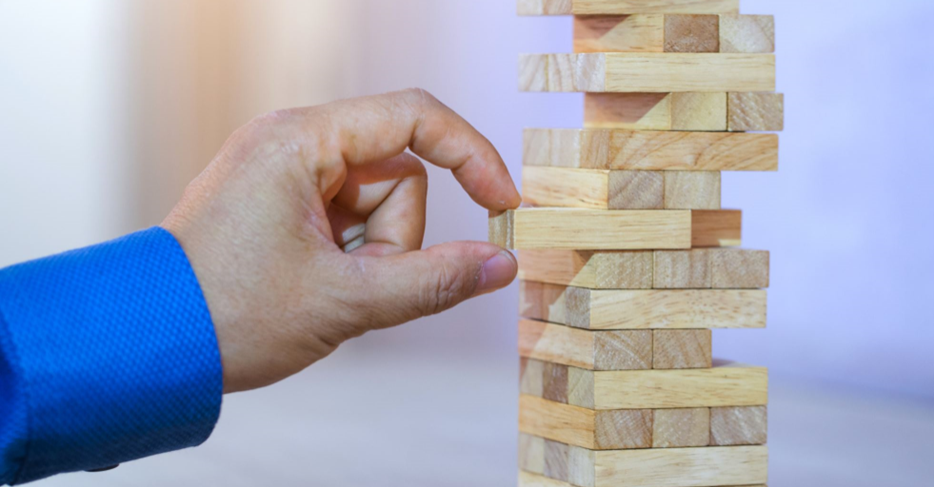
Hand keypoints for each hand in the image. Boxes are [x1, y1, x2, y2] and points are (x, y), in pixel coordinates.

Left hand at [161, 89, 520, 392]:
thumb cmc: (227, 314)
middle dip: (395, 238)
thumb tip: (501, 264)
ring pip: (378, 203)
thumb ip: (434, 281)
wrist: (147, 346)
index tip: (503, 205)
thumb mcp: (344, 302)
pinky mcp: (284, 202)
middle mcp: (292, 143)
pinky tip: (314, 285)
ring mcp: (286, 173)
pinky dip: (351, 257)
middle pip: (398, 174)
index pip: (415, 117)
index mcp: (299, 141)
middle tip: (353, 284)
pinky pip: (349, 220)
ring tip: (324, 289)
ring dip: (372, 254)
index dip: (472, 156)